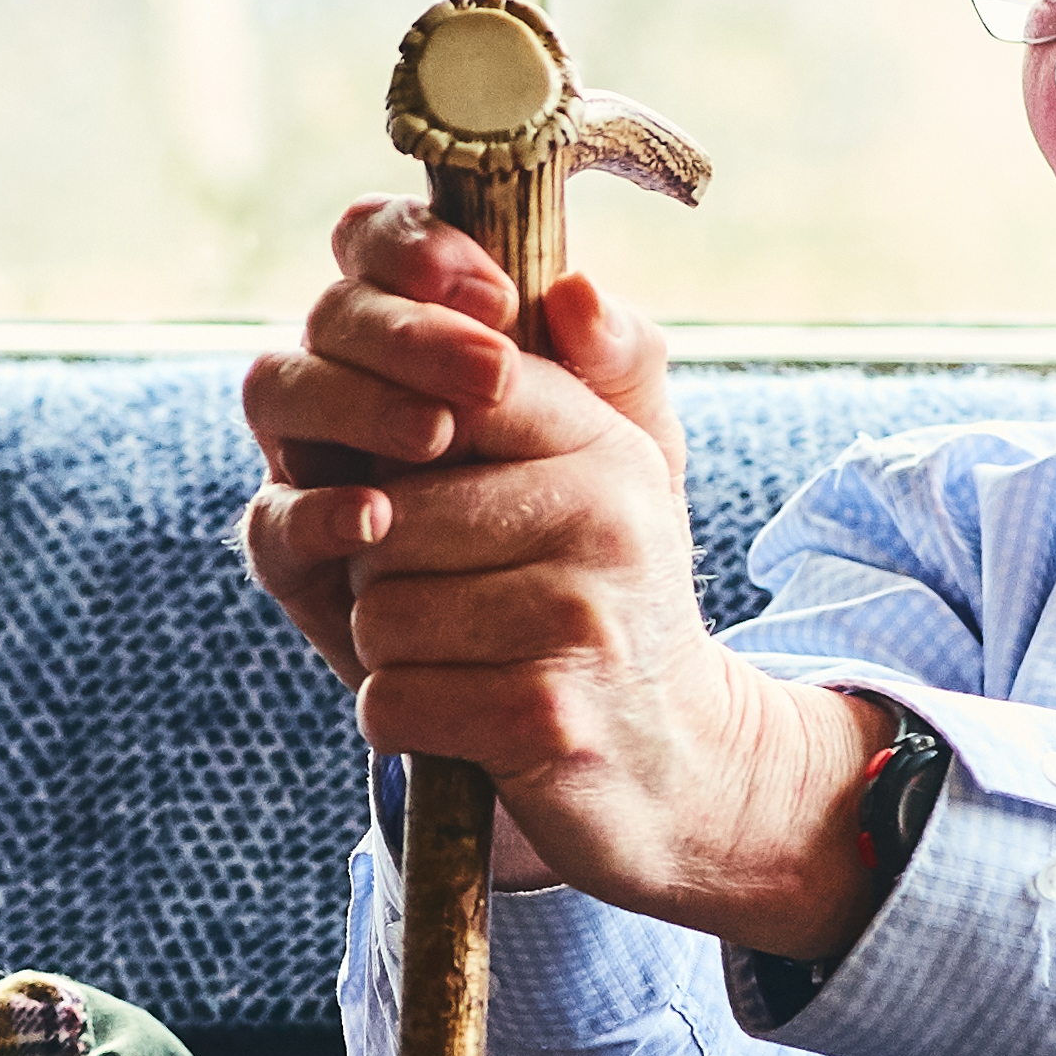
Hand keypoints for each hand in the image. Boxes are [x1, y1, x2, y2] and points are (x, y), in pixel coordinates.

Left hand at [240, 195, 882, 957]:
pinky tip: (463, 716)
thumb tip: (575, 290)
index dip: (395, 412)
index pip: (466, 381)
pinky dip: (404, 718)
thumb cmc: (600, 603)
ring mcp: (581, 619)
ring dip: (394, 648)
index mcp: (606, 444)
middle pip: (389, 512)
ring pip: (379, 609)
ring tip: (465, 654)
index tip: (405, 463)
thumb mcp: (605, 474)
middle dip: (387, 565)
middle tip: (448, 594)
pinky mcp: (546, 718)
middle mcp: (607, 517)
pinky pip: (391, 697)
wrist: (676, 764)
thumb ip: (581, 369)